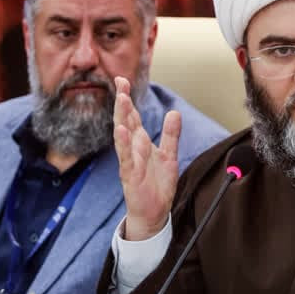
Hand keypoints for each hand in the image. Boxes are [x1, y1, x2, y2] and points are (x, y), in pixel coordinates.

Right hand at [113, 76, 180, 240]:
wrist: (154, 213)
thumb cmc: (157, 185)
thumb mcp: (169, 156)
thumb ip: (171, 135)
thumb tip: (174, 112)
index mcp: (140, 143)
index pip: (133, 116)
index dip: (128, 98)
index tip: (123, 80)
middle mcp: (132, 149)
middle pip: (126, 121)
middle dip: (123, 102)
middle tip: (120, 83)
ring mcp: (130, 162)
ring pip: (124, 137)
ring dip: (123, 118)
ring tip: (122, 100)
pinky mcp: (131, 176)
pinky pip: (127, 158)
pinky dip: (125, 145)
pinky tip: (122, 132)